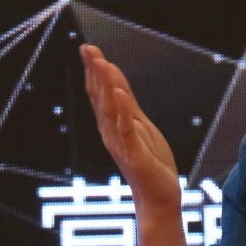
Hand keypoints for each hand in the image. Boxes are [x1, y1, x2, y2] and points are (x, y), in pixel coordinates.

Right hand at [80, 43, 180, 216]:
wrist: (159, 196)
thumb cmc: (151, 163)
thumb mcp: (139, 129)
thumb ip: (128, 109)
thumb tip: (117, 86)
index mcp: (113, 126)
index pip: (100, 94)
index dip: (94, 71)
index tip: (88, 50)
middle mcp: (111, 132)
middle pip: (100, 97)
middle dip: (94, 72)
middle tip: (87, 48)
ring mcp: (121, 142)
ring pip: (110, 109)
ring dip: (105, 84)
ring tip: (102, 63)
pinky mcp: (134, 153)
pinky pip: (126, 128)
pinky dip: (122, 109)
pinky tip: (118, 92)